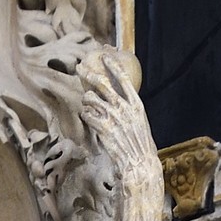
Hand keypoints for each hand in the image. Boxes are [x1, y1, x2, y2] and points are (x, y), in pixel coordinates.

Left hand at [79, 46, 159, 186]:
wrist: (138, 165)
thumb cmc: (140, 147)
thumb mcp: (140, 123)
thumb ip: (129, 109)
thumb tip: (119, 100)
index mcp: (136, 105)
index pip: (123, 78)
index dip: (112, 65)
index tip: (104, 55)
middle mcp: (124, 108)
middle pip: (102, 83)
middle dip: (89, 73)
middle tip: (80, 68)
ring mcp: (113, 118)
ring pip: (91, 99)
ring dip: (87, 100)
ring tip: (88, 105)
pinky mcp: (103, 129)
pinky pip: (87, 115)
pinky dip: (86, 115)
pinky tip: (88, 118)